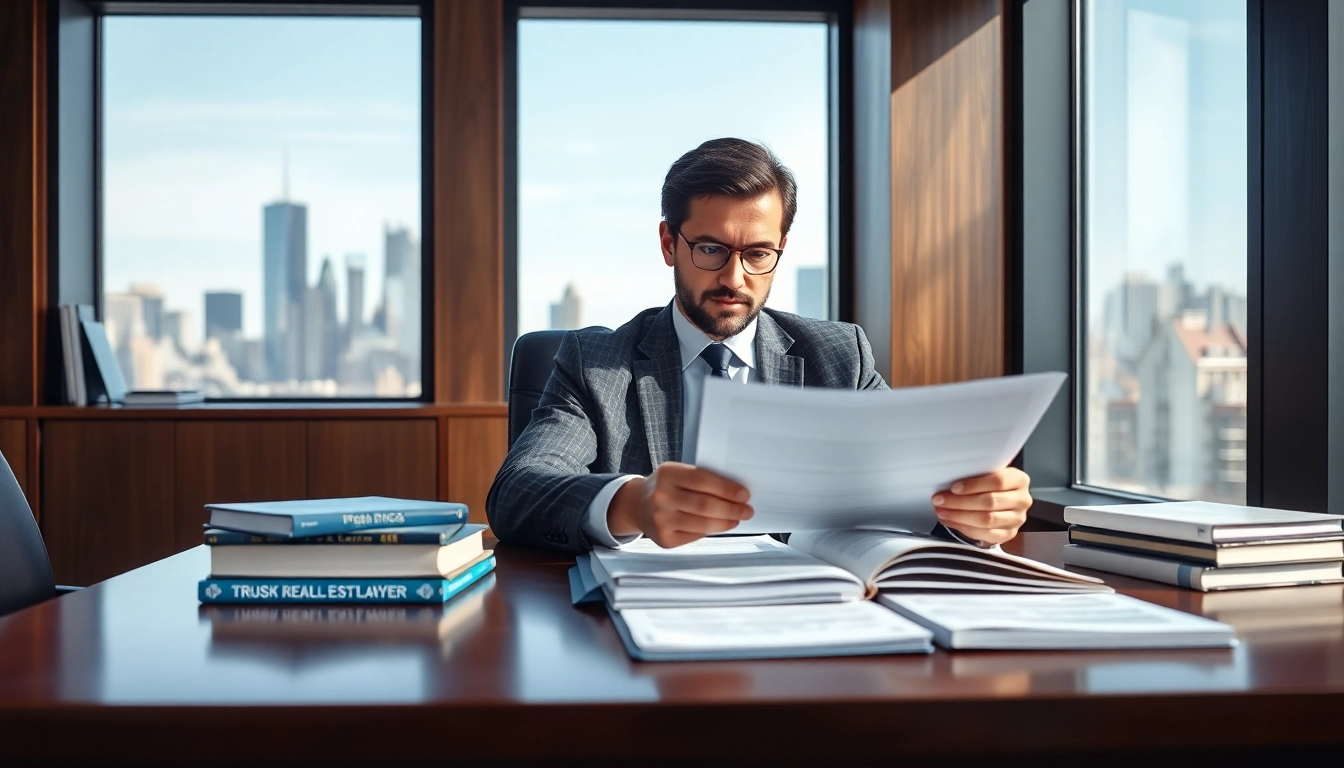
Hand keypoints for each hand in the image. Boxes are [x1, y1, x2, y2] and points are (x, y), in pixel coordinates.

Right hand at [607, 462, 753, 547]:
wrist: (637, 505)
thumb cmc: (665, 487)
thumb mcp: (677, 473)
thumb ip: (701, 480)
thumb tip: (735, 494)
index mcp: (667, 474)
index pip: (703, 480)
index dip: (727, 489)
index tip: (744, 494)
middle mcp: (661, 497)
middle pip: (705, 505)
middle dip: (732, 509)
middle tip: (747, 510)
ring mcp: (661, 520)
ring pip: (703, 523)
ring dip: (726, 522)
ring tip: (736, 519)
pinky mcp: (664, 538)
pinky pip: (696, 536)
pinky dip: (711, 531)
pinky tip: (719, 526)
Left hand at [931, 467, 1030, 545]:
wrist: (1001, 503)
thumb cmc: (989, 485)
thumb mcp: (987, 474)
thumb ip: (975, 474)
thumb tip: (947, 478)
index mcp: (1019, 480)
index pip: (998, 481)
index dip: (973, 485)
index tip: (953, 487)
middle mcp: (1022, 500)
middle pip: (989, 502)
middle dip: (960, 502)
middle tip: (939, 500)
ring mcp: (1017, 519)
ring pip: (986, 519)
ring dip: (959, 516)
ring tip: (941, 511)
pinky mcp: (1008, 534)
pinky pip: (984, 534)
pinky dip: (963, 528)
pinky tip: (949, 521)